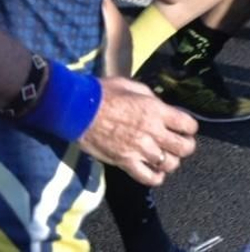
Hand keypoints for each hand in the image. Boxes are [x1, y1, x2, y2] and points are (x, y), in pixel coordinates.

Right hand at [79, 77, 196, 185]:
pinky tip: (153, 170)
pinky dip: (156, 176)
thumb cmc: (100, 92)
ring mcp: (140, 149)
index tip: (182, 127)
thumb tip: (160, 107)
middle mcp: (152, 132)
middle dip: (184, 146)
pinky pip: (150, 178)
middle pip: (185, 148)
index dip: (188, 127)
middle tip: (176, 143)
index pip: (188, 125)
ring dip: (169, 160)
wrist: (75, 108)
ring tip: (161, 155)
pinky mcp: (126, 162)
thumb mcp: (128, 85)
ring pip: (170, 164)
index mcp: (155, 110)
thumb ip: (149, 97)